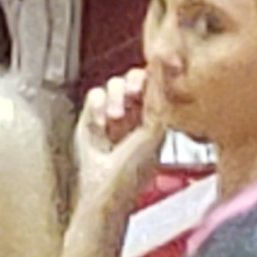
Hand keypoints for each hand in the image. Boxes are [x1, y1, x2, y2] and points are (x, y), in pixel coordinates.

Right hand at [75, 67, 166, 212]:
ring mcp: (111, 113)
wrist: (106, 187)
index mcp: (154, 115)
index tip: (153, 74)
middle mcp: (133, 112)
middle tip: (133, 89)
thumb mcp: (153, 129)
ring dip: (115, 96)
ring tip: (115, 116)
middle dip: (133, 81)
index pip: (155, 84)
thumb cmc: (134, 168)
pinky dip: (97, 105)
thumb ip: (159, 98)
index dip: (154, 76)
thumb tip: (166, 69)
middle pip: (133, 78)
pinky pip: (94, 94)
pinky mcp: (90, 117)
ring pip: (114, 84)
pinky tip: (101, 122)